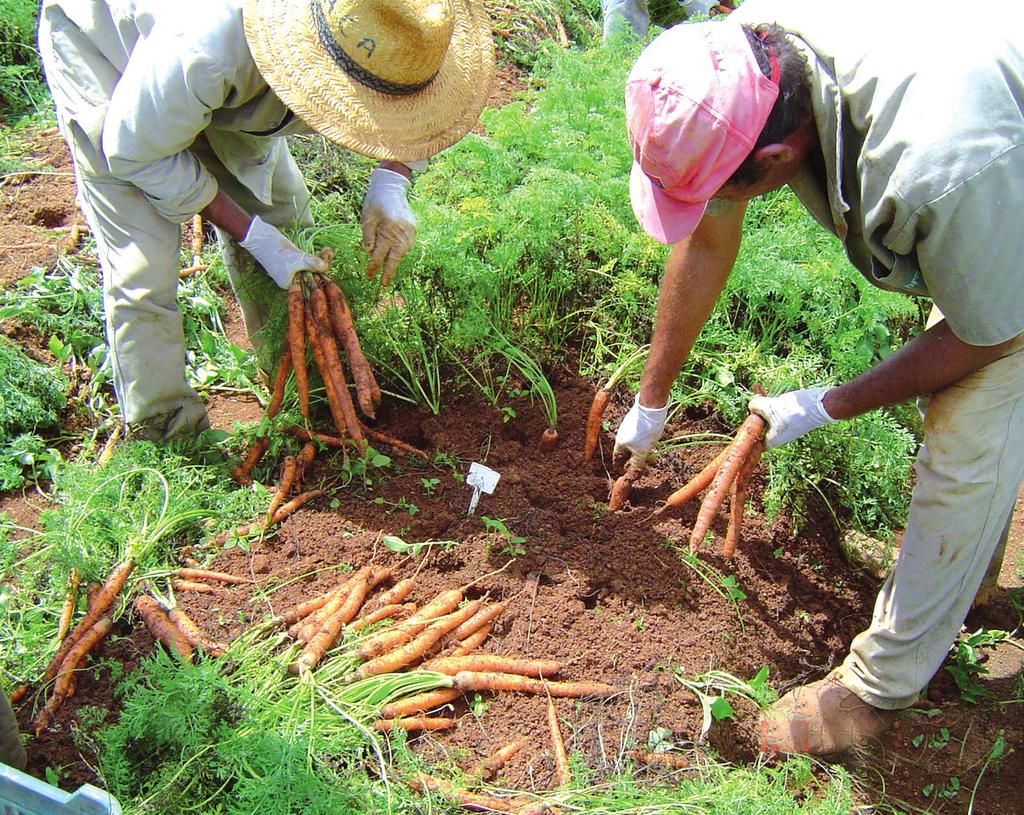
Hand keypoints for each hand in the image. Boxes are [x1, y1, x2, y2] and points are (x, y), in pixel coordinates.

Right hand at [239, 216, 327, 288]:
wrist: (260, 236)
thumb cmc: (276, 251)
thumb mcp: (297, 258)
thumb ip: (312, 264)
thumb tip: (327, 267)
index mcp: (291, 285)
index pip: (311, 284)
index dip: (322, 276)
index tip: (329, 265)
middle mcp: (293, 279)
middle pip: (313, 275)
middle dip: (322, 265)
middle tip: (329, 253)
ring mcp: (293, 269)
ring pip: (311, 267)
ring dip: (320, 259)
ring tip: (328, 250)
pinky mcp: (293, 260)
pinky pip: (307, 261)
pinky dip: (314, 256)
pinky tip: (324, 250)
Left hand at [361, 167, 415, 285]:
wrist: (392, 187)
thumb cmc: (375, 201)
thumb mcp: (367, 217)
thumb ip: (368, 236)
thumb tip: (369, 254)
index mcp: (389, 229)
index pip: (379, 254)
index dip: (373, 266)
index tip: (369, 276)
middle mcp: (402, 232)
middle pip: (395, 258)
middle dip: (388, 272)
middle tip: (383, 284)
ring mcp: (410, 232)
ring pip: (402, 253)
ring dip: (394, 262)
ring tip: (387, 271)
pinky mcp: (413, 230)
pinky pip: (406, 246)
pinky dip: (400, 252)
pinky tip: (394, 256)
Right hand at [612, 394, 668, 468]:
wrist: (651, 408)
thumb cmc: (645, 431)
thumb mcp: (642, 451)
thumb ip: (636, 464)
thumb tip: (632, 475)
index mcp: (620, 443)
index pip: (617, 458)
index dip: (621, 467)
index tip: (628, 473)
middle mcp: (622, 435)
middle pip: (627, 452)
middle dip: (637, 461)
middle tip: (647, 468)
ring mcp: (629, 427)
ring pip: (635, 444)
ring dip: (643, 453)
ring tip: (654, 458)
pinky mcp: (636, 421)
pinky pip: (639, 436)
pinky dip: (645, 443)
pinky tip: (653, 444)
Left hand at [748, 387, 836, 448]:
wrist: (821, 405)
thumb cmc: (794, 411)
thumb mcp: (769, 407)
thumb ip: (756, 406)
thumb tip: (751, 406)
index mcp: (773, 439)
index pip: (755, 441)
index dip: (748, 431)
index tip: (744, 420)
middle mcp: (779, 435)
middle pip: (760, 424)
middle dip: (755, 411)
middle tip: (753, 399)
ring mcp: (786, 426)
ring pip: (768, 414)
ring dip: (762, 403)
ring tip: (758, 390)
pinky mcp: (792, 416)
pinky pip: (776, 409)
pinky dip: (771, 400)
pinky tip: (765, 389)